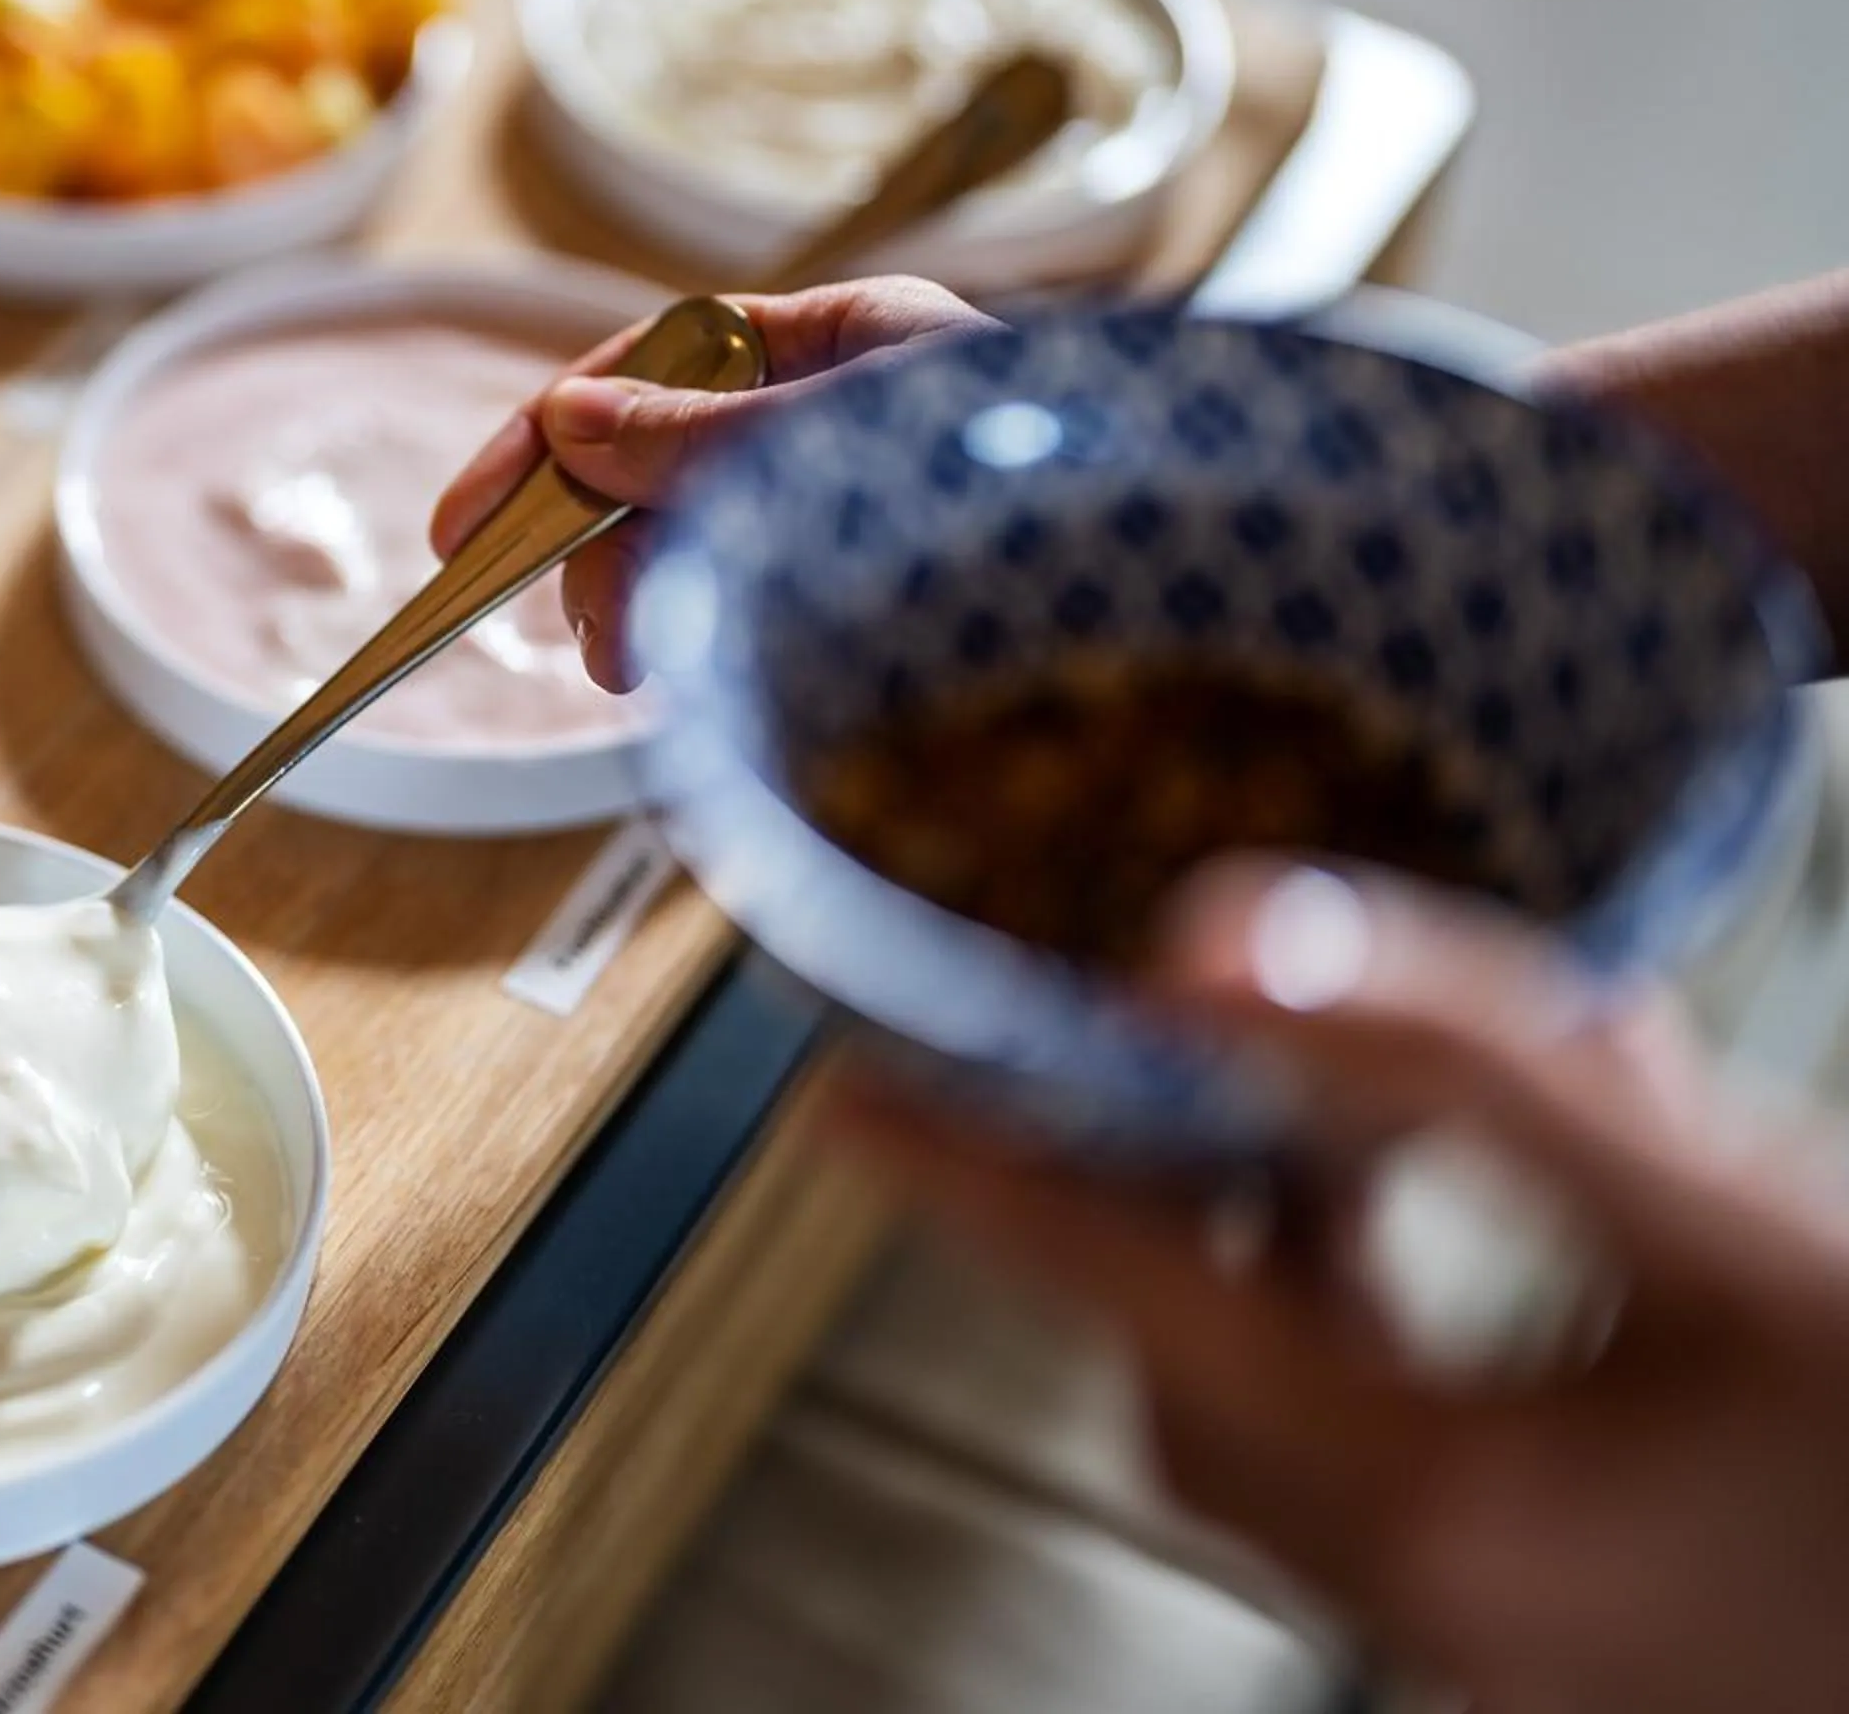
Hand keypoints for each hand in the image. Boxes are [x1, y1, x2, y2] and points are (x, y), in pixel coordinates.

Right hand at [427, 276, 994, 691]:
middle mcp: (860, 405)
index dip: (550, 438)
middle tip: (590, 645)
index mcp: (854, 337)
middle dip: (606, 544)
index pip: (657, 360)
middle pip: (671, 455)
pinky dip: (721, 627)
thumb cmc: (1044, 481)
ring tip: (650, 675)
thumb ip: (701, 434)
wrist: (1202, 579)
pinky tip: (712, 677)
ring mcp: (874, 495)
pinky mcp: (895, 578)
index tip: (469, 529)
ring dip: (658, 599)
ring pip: (714, 535)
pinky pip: (768, 590)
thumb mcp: (842, 438)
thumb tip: (572, 419)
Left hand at [833, 861, 1848, 1713]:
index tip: (848, 1092)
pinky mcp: (1580, 1622)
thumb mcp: (1731, 1205)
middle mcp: (1442, 1600)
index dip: (980, 1179)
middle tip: (1109, 1065)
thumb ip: (1473, 1069)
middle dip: (1137, 1215)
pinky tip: (1471, 1215)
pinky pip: (1400, 1464)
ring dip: (1270, 1265)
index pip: (1130, 1304)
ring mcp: (1510, 1633)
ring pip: (1294, 1425)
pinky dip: (1378, 1326)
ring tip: (1308, 1114)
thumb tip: (1214, 944)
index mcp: (1441, 1506)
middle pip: (1192, 1379)